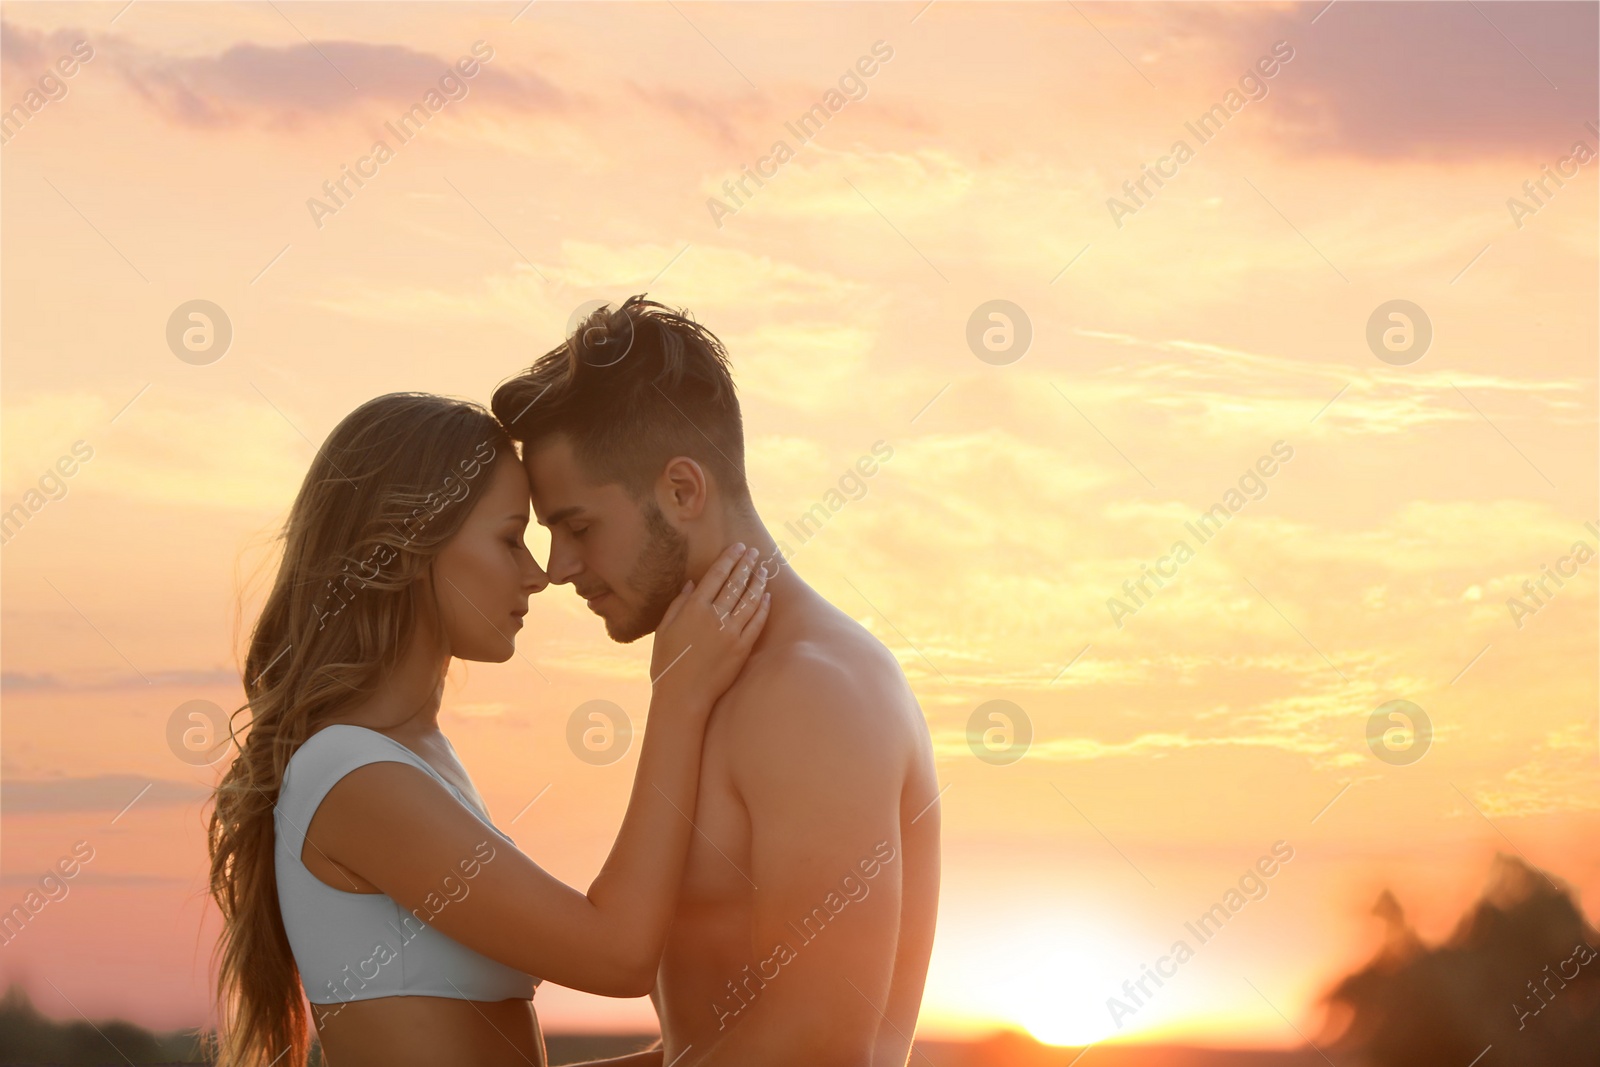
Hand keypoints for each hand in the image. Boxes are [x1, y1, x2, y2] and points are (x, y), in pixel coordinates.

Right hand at [649, 543, 770, 711]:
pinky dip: (763, 608)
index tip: (738, 547)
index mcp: (693, 609)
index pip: (716, 575)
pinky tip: (767, 597)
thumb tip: (692, 583)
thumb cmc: (667, 663)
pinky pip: (756, 623)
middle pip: (735, 583)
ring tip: (764, 570)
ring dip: (758, 582)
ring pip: (749, 600)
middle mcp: (714, 617)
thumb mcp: (665, 629)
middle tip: (754, 552)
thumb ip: (678, 604)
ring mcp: (730, 633)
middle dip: (746, 564)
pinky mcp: (741, 648)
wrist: (682, 695)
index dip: (729, 559)